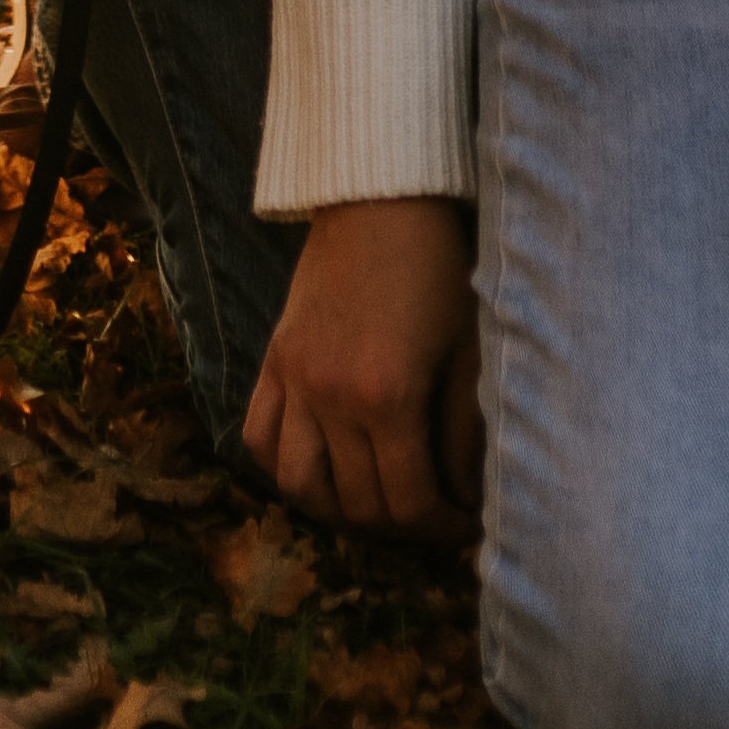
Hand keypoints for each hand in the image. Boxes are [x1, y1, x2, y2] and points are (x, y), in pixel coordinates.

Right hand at [241, 198, 481, 534]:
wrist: (382, 199)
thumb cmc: (440, 269)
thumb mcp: (469, 350)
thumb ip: (466, 434)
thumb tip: (468, 497)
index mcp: (389, 397)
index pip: (408, 504)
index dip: (441, 528)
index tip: (464, 525)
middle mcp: (330, 397)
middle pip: (357, 505)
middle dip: (401, 526)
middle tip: (430, 517)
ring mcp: (293, 380)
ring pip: (299, 486)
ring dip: (339, 512)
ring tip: (375, 505)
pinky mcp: (273, 360)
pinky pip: (259, 438)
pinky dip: (285, 468)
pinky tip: (321, 468)